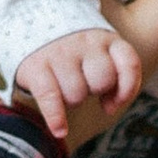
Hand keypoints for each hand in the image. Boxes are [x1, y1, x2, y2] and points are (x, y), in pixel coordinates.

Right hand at [15, 25, 141, 138]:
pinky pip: (50, 97)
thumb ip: (116, 77)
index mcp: (105, 39)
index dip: (127, 87)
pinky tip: (60, 130)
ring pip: (76, 93)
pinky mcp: (36, 65)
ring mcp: (59, 52)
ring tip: (63, 88)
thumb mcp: (100, 54)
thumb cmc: (74, 52)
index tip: (113, 103)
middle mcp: (83, 42)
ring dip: (72, 100)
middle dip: (94, 91)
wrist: (29, 26)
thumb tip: (109, 108)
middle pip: (102, 81)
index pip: (129, 62)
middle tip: (81, 84)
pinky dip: (56, 118)